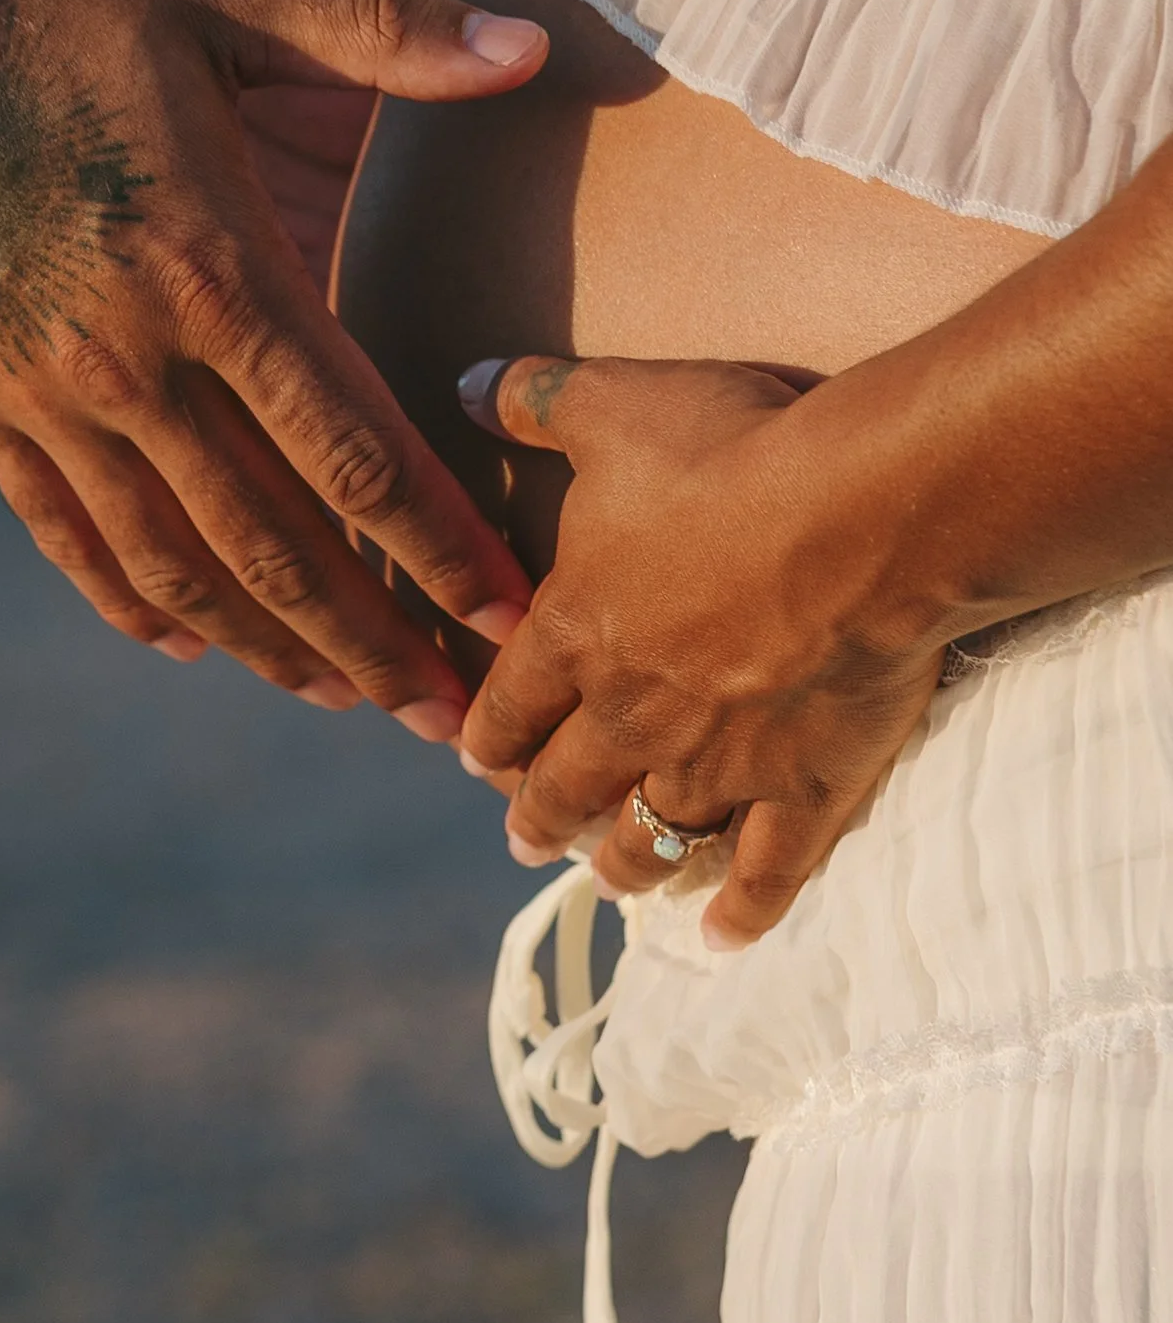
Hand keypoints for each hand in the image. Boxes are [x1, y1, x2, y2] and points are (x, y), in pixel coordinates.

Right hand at [0, 0, 544, 728]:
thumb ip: (382, 30)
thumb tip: (533, 51)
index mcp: (212, 270)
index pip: (354, 449)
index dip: (440, 546)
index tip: (507, 616)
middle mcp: (131, 359)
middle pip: (276, 544)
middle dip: (375, 642)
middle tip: (450, 719)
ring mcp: (43, 392)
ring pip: (173, 562)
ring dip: (267, 644)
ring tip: (341, 698)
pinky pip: (62, 531)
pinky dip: (129, 599)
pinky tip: (183, 641)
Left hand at [455, 355, 945, 946]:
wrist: (857, 517)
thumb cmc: (729, 454)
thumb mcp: (615, 407)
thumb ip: (536, 400)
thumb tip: (466, 382)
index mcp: (576, 634)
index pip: (508, 706)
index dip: (487, 737)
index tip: (476, 764)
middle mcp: (631, 717)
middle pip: (567, 788)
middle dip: (539, 817)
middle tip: (523, 842)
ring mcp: (718, 767)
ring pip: (653, 841)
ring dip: (624, 865)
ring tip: (612, 881)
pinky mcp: (805, 793)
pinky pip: (765, 875)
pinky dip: (741, 913)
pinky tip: (723, 940)